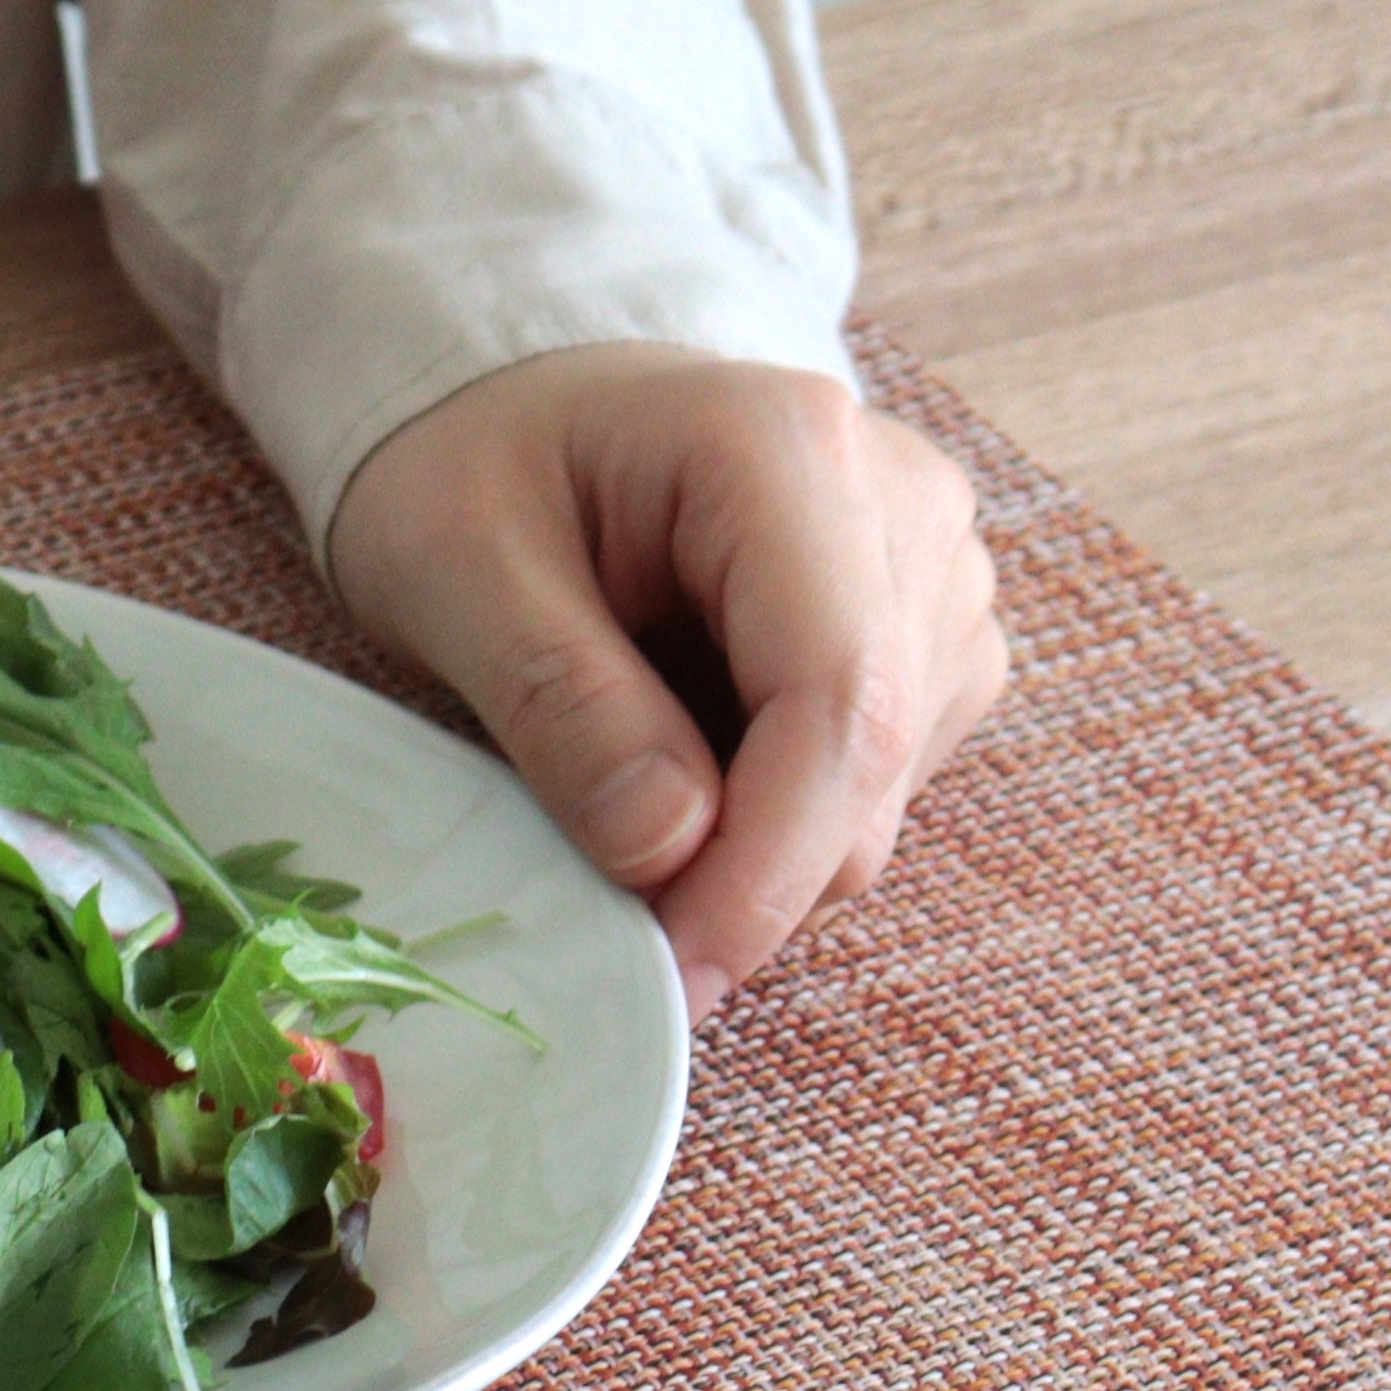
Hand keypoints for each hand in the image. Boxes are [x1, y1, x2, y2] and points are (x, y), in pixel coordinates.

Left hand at [327, 345, 1005, 1019]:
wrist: (522, 417)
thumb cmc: (476, 472)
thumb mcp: (456, 569)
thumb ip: (560, 700)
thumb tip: (669, 847)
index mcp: (788, 453)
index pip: (836, 697)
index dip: (764, 866)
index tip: (673, 974)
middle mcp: (903, 505)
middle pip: (870, 765)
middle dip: (745, 883)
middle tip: (606, 927)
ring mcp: (933, 574)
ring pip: (877, 801)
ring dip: (750, 854)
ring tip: (617, 778)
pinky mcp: (927, 641)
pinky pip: (871, 794)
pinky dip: (766, 826)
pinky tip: (678, 760)